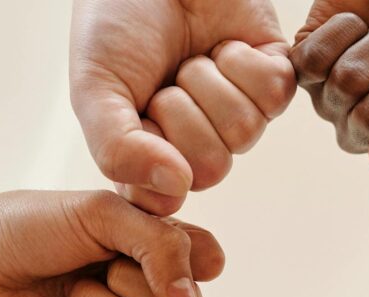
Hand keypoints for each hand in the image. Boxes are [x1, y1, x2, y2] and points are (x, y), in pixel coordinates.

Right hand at [70, 0, 295, 215]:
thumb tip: (176, 190)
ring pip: (243, 131)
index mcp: (152, 160)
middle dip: (182, 112)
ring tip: (190, 60)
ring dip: (208, 82)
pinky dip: (242, 62)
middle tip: (165, 81)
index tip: (138, 118)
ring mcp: (236, 117)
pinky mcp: (272, 83)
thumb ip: (117, 151)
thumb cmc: (116, 25)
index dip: (152, 160)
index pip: (165, 199)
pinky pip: (273, 95)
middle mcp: (197, 147)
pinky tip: (223, 47)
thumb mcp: (95, 89)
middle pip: (211, 169)